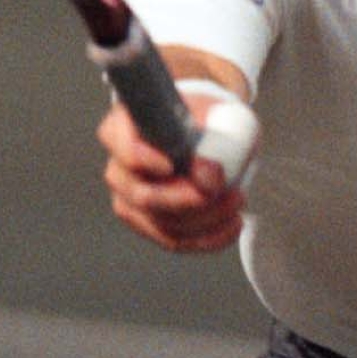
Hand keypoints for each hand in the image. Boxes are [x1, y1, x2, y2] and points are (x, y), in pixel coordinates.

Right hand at [98, 90, 248, 251]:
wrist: (209, 133)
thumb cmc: (210, 120)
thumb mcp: (220, 117)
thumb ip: (215, 141)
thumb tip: (206, 176)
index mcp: (124, 127)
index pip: (125, 148)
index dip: (143, 160)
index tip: (170, 165)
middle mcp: (119, 168)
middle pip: (143, 195)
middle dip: (186, 198)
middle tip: (219, 187)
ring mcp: (129, 200)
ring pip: (162, 223)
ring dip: (207, 217)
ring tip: (237, 198)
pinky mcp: (147, 224)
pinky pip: (174, 240)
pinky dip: (209, 236)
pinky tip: (233, 222)